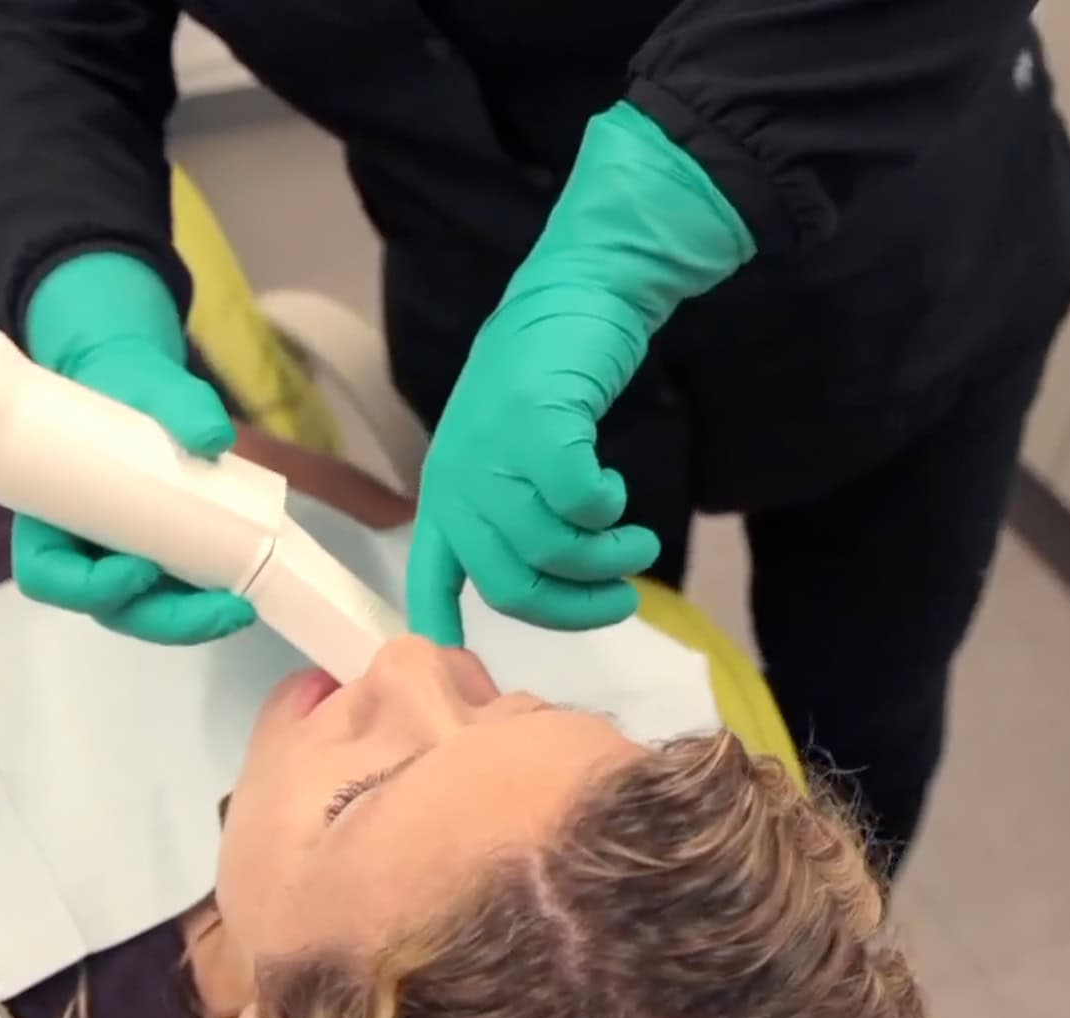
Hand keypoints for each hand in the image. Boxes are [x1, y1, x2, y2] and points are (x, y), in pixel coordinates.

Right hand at [13, 253, 254, 643]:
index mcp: (49, 514)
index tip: (140, 568)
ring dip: (191, 620)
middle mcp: (80, 548)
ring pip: (144, 610)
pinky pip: (175, 594)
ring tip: (238, 607)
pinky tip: (241, 595)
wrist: (138, 380)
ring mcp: (120, 558)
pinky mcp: (160, 555)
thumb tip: (213, 437)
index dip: (89, 587)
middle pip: (108, 607)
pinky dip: (204, 603)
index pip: (49, 575)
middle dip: (165, 618)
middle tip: (222, 608)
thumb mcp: (147, 383)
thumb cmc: (124, 385)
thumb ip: (180, 403)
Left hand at [406, 101, 754, 645]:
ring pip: (550, 550)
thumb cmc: (547, 376)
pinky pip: (577, 502)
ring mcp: (493, 449)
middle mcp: (458, 477)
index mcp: (446, 491)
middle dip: (573, 608)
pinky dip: (606, 511)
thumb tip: (546, 581)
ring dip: (606, 561)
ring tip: (638, 543)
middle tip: (621, 599)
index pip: (431, 576)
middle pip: (509, 584)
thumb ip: (514, 508)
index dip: (442, 631)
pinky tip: (619, 495)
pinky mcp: (537, 422)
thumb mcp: (510, 451)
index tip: (462, 673)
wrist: (578, 292)